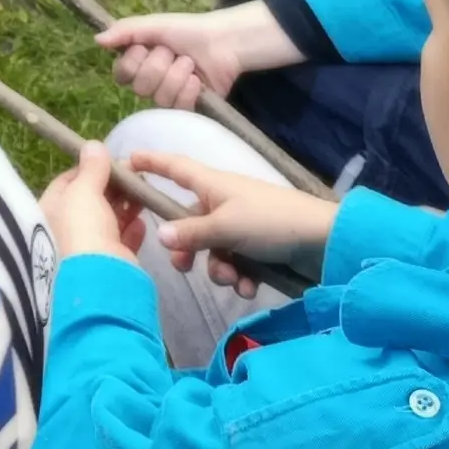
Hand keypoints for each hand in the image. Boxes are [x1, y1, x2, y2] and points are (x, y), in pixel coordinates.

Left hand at [40, 144, 142, 269]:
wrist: (101, 280)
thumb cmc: (84, 229)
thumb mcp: (84, 191)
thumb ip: (91, 169)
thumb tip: (92, 145)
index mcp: (50, 210)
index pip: (67, 182)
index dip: (88, 169)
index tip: (109, 160)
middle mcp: (64, 229)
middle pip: (90, 201)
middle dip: (112, 187)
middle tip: (135, 173)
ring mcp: (88, 248)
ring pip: (108, 220)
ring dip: (126, 206)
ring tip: (143, 192)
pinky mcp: (110, 263)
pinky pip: (121, 241)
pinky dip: (131, 230)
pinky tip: (142, 222)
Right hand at [96, 1, 302, 110]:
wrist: (223, 41)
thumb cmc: (187, 30)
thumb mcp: (154, 25)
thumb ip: (125, 31)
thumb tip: (97, 40)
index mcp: (138, 62)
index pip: (121, 74)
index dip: (134, 62)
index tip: (146, 46)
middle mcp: (150, 82)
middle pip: (140, 87)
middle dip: (159, 65)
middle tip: (173, 52)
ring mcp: (169, 97)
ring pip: (159, 98)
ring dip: (177, 75)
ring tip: (189, 63)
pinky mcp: (188, 109)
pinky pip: (179, 107)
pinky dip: (189, 90)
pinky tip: (198, 80)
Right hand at [127, 149, 338, 295]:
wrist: (323, 241)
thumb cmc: (270, 221)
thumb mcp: (225, 227)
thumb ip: (190, 233)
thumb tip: (158, 235)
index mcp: (212, 184)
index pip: (174, 168)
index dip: (150, 163)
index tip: (125, 162)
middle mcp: (223, 202)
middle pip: (189, 222)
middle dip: (187, 247)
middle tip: (184, 266)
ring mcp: (241, 225)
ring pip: (212, 248)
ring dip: (218, 268)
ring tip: (233, 280)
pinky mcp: (258, 247)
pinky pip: (234, 262)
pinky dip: (238, 275)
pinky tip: (249, 286)